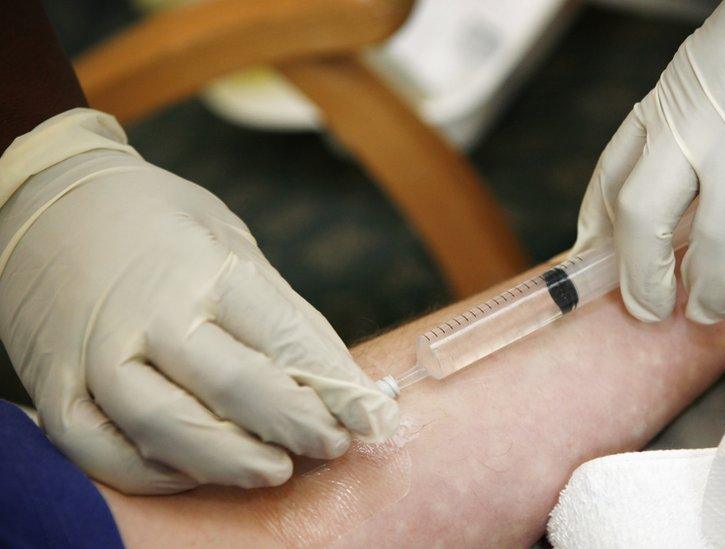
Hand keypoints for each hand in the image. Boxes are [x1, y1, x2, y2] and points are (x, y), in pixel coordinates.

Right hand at [0, 109, 398, 493]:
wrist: (50, 199)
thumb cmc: (161, 223)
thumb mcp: (233, 242)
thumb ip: (281, 312)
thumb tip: (339, 380)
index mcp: (206, 267)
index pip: (284, 338)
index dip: (336, 388)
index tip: (373, 419)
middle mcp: (152, 312)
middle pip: (232, 386)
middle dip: (293, 425)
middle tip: (332, 446)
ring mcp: (97, 351)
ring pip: (164, 426)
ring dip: (227, 460)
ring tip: (275, 471)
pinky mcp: (55, 383)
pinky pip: (98, 448)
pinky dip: (147, 472)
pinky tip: (192, 472)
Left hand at [575, 0, 724, 323]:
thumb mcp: (709, 71)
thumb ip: (685, 127)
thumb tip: (669, 196)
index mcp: (667, 103)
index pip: (611, 179)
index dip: (597, 233)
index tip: (596, 263)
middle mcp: (695, 128)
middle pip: (642, 220)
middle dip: (640, 278)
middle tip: (649, 309)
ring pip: (711, 246)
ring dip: (706, 290)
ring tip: (707, 308)